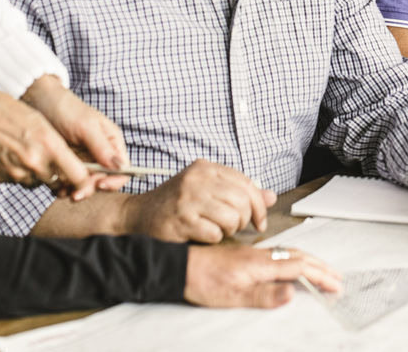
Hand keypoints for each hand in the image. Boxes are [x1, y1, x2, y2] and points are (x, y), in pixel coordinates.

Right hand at [0, 90, 97, 192]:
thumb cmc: (9, 111)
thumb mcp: (41, 122)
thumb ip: (57, 145)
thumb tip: (70, 164)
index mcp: (49, 145)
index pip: (78, 176)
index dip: (84, 179)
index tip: (85, 177)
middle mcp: (34, 163)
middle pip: (57, 181)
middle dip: (58, 173)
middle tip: (49, 157)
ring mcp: (15, 173)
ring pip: (37, 182)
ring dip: (38, 173)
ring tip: (27, 151)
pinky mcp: (0, 178)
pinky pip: (18, 181)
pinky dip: (19, 173)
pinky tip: (12, 155)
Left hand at [23, 75, 129, 198]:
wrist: (38, 102)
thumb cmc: (66, 109)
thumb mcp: (86, 126)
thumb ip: (102, 147)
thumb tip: (121, 167)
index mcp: (111, 143)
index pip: (122, 169)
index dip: (115, 180)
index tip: (100, 184)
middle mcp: (100, 155)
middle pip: (103, 181)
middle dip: (91, 188)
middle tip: (76, 193)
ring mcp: (83, 161)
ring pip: (85, 185)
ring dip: (76, 190)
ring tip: (63, 191)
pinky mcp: (66, 165)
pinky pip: (69, 182)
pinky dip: (63, 188)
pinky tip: (56, 187)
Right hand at [122, 160, 275, 242]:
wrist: (137, 216)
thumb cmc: (175, 204)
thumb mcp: (206, 190)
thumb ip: (238, 191)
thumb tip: (270, 197)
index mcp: (206, 168)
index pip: (246, 183)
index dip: (258, 205)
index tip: (259, 221)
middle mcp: (197, 180)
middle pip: (242, 201)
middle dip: (244, 220)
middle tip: (235, 227)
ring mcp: (188, 199)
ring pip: (232, 218)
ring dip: (229, 230)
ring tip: (217, 230)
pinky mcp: (181, 221)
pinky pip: (214, 234)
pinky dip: (213, 239)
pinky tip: (202, 235)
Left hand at [183, 245, 340, 308]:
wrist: (181, 267)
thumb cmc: (203, 282)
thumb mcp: (232, 296)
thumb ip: (264, 295)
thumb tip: (292, 293)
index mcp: (261, 264)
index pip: (299, 267)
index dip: (319, 276)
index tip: (335, 286)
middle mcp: (260, 255)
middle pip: (299, 257)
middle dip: (321, 267)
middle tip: (337, 278)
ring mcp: (254, 253)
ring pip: (290, 253)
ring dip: (310, 261)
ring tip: (322, 269)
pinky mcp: (247, 254)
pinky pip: (279, 253)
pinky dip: (295, 258)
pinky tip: (292, 262)